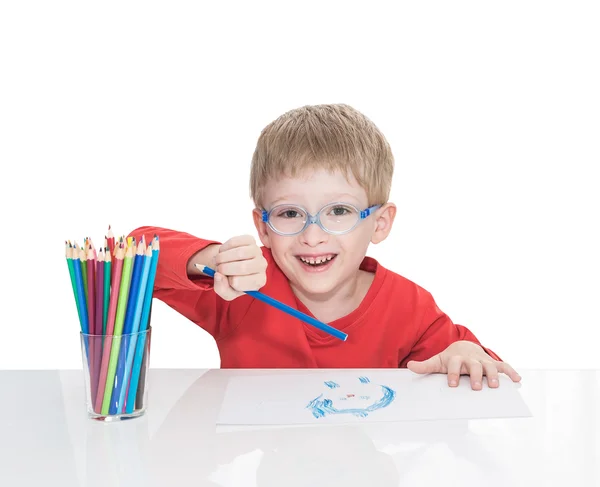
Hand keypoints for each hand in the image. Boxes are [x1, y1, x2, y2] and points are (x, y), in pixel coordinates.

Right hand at [212, 235, 267, 300]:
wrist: (232, 264)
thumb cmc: (232, 280)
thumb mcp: (227, 292)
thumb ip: (222, 289)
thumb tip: (218, 275)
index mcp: (259, 281)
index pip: (245, 282)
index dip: (230, 282)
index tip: (227, 280)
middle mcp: (262, 265)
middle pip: (243, 267)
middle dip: (224, 269)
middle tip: (218, 269)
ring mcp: (257, 251)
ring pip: (239, 253)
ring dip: (222, 257)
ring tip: (218, 261)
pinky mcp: (250, 240)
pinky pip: (234, 242)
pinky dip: (223, 248)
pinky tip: (222, 252)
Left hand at [406, 340, 520, 389]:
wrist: (463, 346)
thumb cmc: (450, 358)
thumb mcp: (437, 361)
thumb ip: (425, 365)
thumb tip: (409, 366)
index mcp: (456, 358)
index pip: (454, 365)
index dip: (453, 373)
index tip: (452, 384)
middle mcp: (470, 358)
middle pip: (474, 366)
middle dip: (475, 376)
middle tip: (476, 387)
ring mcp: (482, 360)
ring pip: (489, 366)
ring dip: (493, 375)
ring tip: (495, 386)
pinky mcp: (492, 362)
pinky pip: (503, 366)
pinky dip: (510, 371)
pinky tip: (517, 379)